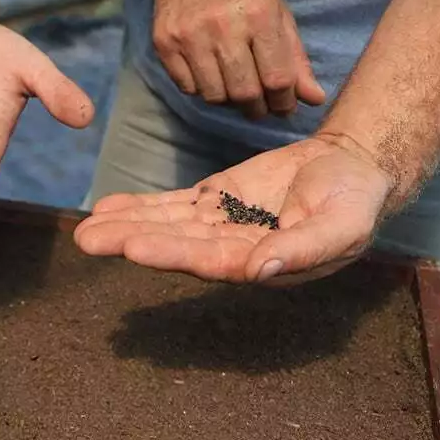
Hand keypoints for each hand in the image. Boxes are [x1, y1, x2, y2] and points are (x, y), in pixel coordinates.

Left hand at [73, 135, 392, 283]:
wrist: (353, 168)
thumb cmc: (355, 201)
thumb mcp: (342, 224)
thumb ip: (302, 249)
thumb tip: (260, 271)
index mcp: (262, 264)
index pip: (210, 261)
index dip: (171, 253)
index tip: (134, 247)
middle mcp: (232, 250)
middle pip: (176, 246)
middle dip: (132, 242)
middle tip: (88, 242)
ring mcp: (219, 225)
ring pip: (166, 225)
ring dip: (125, 226)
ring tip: (84, 231)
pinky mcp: (213, 200)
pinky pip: (171, 205)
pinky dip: (140, 206)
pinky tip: (106, 208)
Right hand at [151, 0, 325, 118]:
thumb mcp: (277, 15)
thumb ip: (295, 59)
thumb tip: (314, 99)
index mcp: (259, 15)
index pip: (277, 78)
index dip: (284, 102)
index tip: (284, 106)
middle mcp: (222, 26)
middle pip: (244, 93)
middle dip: (257, 108)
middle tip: (260, 106)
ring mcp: (189, 36)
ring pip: (214, 96)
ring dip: (228, 100)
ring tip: (234, 88)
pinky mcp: (165, 43)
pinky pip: (187, 88)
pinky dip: (202, 88)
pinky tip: (210, 73)